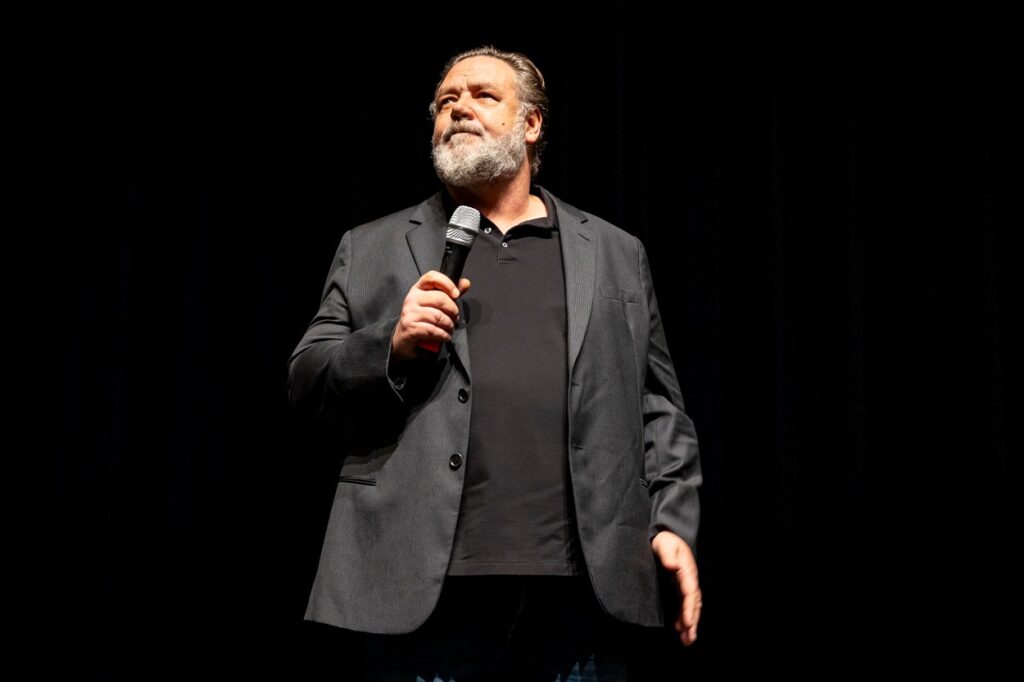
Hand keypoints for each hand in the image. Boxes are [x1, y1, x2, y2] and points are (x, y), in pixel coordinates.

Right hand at [391, 271, 470, 361]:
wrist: (404, 337)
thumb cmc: (421, 318)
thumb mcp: (434, 304)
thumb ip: (450, 294)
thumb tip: (465, 283)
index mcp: (418, 289)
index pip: (432, 277)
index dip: (447, 283)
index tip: (456, 294)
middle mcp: (412, 298)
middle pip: (440, 299)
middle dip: (453, 311)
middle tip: (455, 318)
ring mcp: (409, 313)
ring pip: (438, 317)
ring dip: (450, 325)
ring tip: (450, 329)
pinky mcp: (410, 328)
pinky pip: (433, 330)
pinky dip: (443, 335)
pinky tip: (445, 336)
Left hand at [651, 530, 701, 645]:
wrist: (664, 538)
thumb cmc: (664, 540)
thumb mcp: (664, 543)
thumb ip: (668, 554)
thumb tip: (673, 566)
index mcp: (687, 569)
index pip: (690, 591)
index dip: (689, 608)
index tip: (687, 621)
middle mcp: (689, 579)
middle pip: (693, 603)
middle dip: (692, 620)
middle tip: (689, 636)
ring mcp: (685, 584)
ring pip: (691, 606)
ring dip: (690, 623)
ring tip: (687, 640)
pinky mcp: (679, 588)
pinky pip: (684, 605)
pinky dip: (683, 617)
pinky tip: (680, 629)